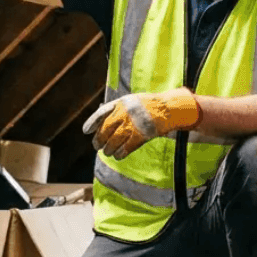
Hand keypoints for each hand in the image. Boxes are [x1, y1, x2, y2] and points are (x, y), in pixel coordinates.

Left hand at [81, 88, 200, 158]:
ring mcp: (133, 124)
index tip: (86, 131)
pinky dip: (120, 153)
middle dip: (99, 139)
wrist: (169, 109)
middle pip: (106, 129)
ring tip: (106, 152)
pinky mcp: (141, 135)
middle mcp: (125, 113)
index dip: (92, 122)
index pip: (101, 113)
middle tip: (96, 146)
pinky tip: (117, 156)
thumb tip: (100, 111)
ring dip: (108, 148)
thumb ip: (118, 107)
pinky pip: (126, 147)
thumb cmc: (150, 105)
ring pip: (114, 140)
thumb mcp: (132, 101)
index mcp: (121, 103)